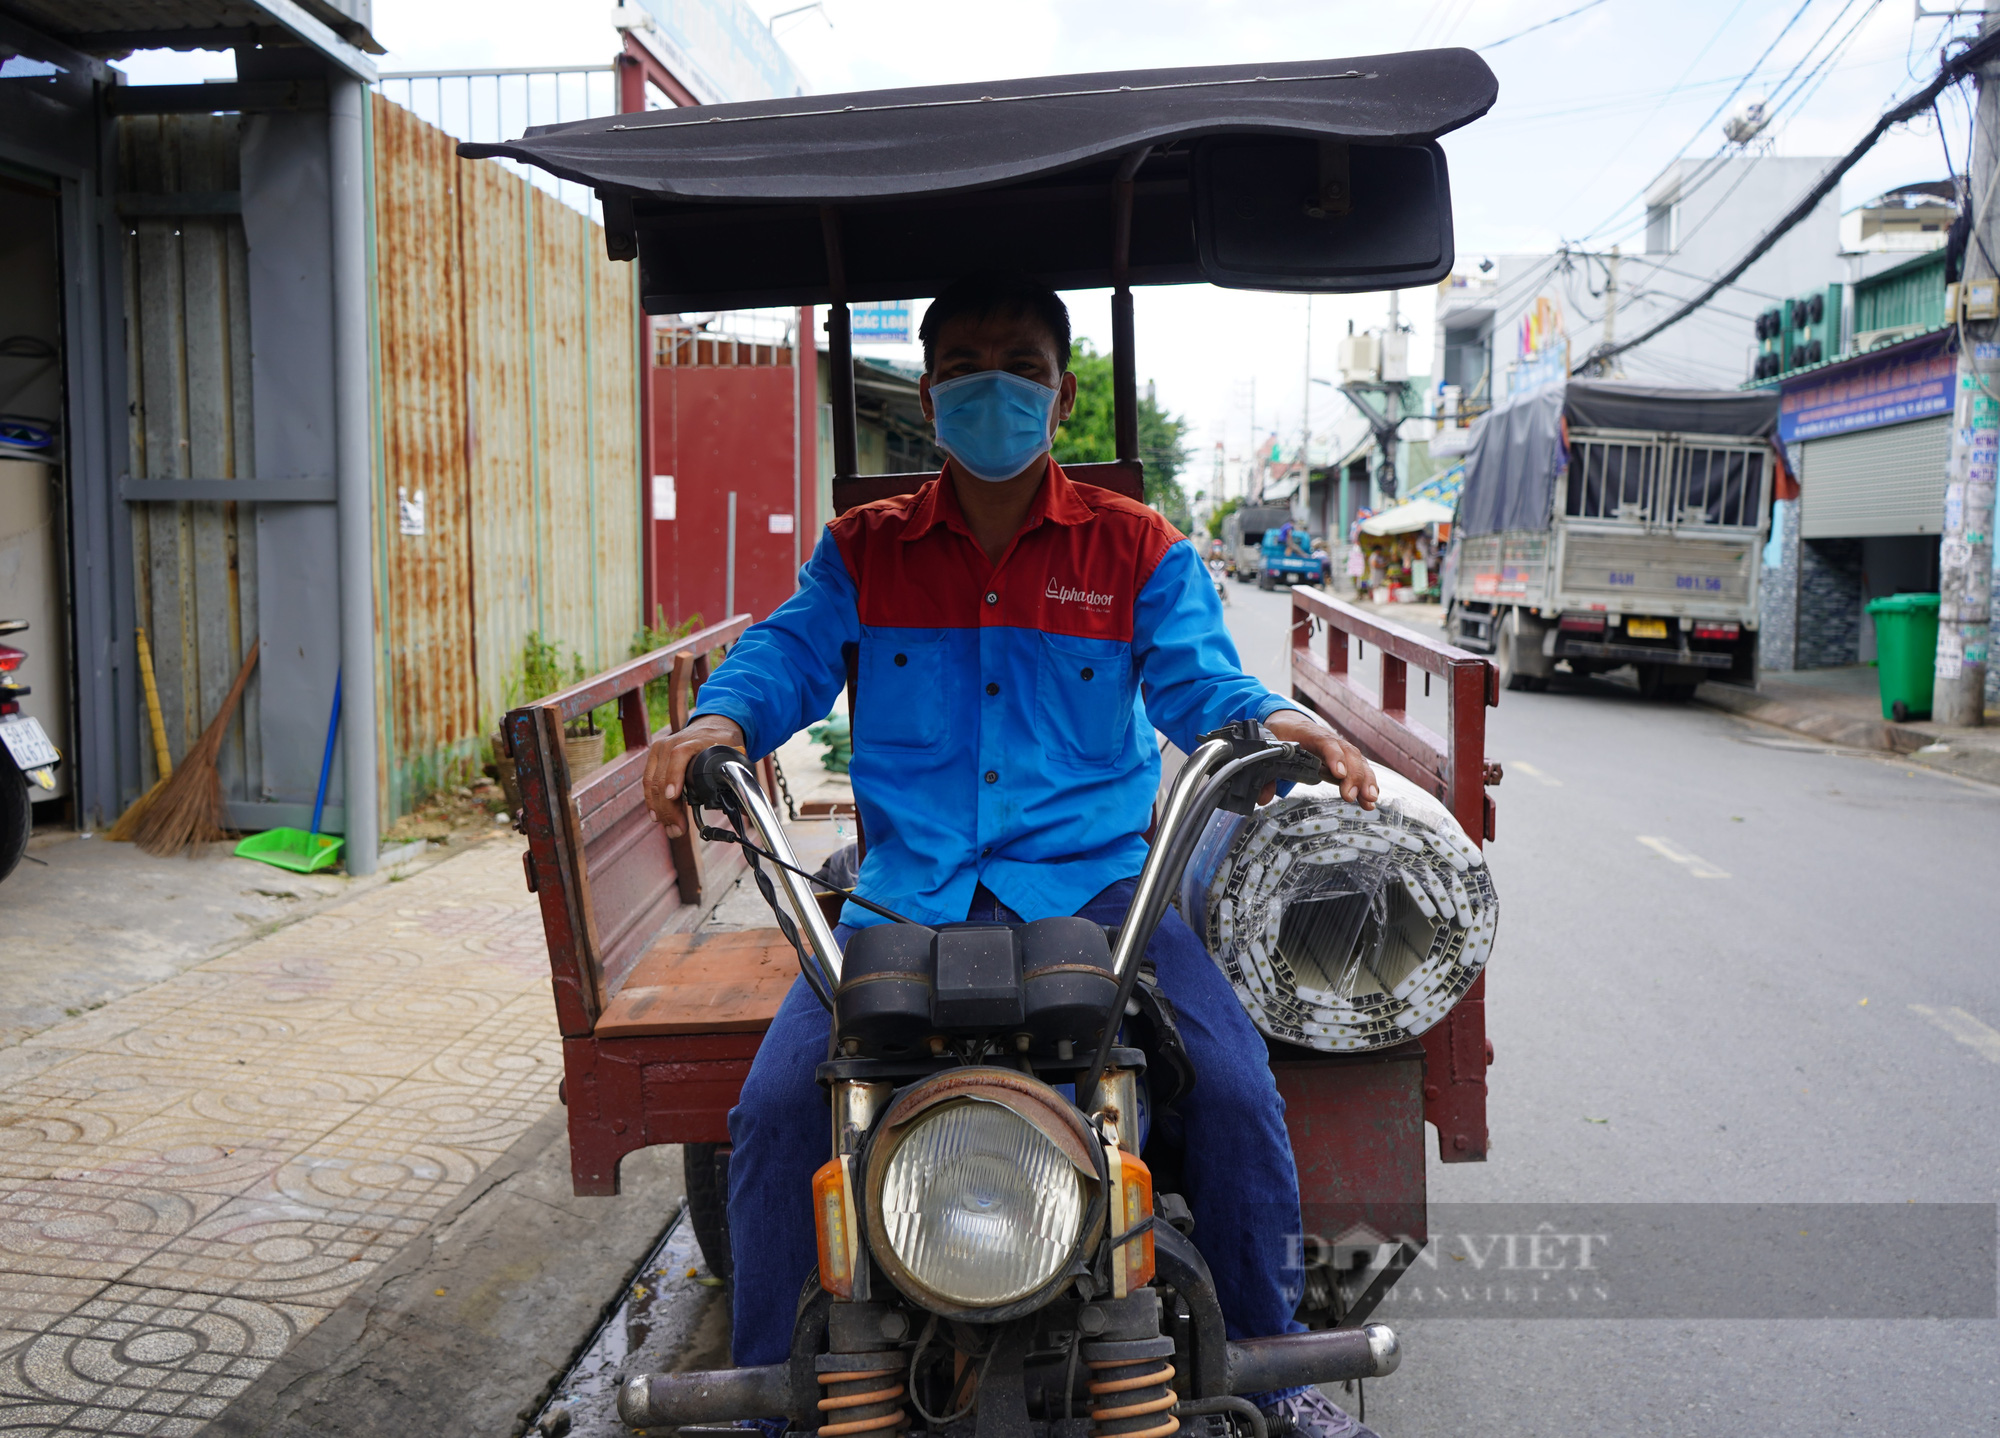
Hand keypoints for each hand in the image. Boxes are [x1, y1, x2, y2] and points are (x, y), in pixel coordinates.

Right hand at [642, 715, 746, 837]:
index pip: (679, 755)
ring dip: (660, 809)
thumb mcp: (734, 750)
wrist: (712, 725)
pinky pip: (648, 781)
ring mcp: (661, 749)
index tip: (672, 796)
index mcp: (694, 739)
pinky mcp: (655, 757)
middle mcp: (673, 742)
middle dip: (668, 807)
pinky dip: (652, 801)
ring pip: (653, 782)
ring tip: (672, 829)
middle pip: (663, 775)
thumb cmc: (723, 740)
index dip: (674, 776)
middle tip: (678, 829)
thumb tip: (744, 802)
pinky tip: (657, 816)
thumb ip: (739, 772)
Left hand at [1262, 709, 1378, 808]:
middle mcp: (1330, 740)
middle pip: (1348, 754)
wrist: (1288, 722)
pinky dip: (1366, 783)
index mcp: (1310, 734)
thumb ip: (1266, 773)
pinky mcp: (1344, 759)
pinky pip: (1359, 769)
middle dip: (1353, 776)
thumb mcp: (1270, 748)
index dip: (1334, 757)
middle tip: (1351, 796)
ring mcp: (1340, 749)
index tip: (1338, 773)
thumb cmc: (1282, 734)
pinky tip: (1370, 799)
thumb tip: (1263, 797)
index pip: (1326, 743)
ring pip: (1358, 762)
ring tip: (1369, 800)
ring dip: (1365, 781)